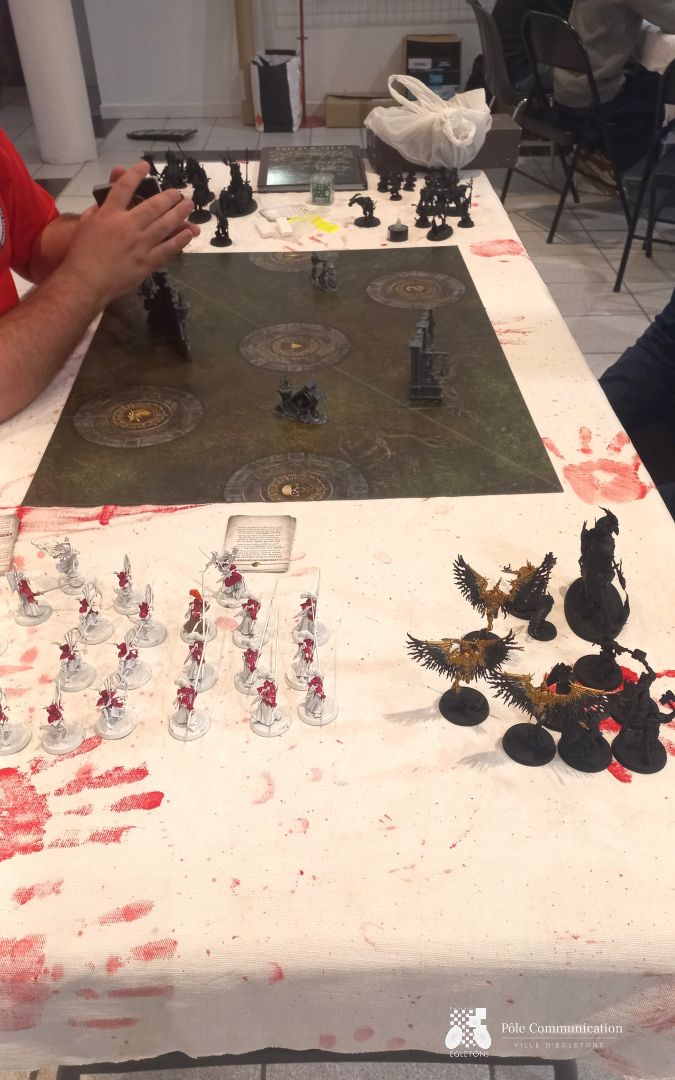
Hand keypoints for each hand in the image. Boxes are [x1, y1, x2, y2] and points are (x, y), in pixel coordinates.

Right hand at [61, 161, 199, 307]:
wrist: (86, 282)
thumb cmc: (81, 254)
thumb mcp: (85, 225)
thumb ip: (97, 209)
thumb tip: (106, 199)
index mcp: (109, 214)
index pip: (124, 187)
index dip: (136, 174)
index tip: (146, 166)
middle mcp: (127, 225)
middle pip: (153, 205)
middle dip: (169, 196)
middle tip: (179, 192)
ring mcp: (140, 244)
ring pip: (165, 224)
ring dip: (180, 213)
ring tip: (189, 205)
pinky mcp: (147, 262)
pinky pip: (168, 249)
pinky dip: (180, 239)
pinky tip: (188, 232)